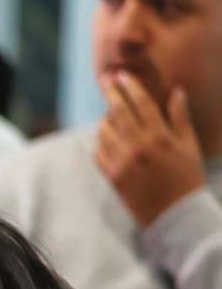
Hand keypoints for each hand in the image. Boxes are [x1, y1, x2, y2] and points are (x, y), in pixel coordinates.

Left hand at [96, 72, 205, 227]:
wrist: (176, 215)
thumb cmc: (187, 178)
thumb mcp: (190, 146)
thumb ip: (180, 118)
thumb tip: (177, 91)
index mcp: (160, 137)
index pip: (141, 104)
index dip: (130, 87)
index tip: (122, 74)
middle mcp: (138, 147)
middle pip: (119, 112)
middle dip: (111, 92)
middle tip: (105, 79)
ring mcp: (122, 162)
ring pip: (106, 131)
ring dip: (107, 119)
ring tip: (113, 114)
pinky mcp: (111, 177)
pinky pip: (99, 151)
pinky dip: (102, 141)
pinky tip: (109, 137)